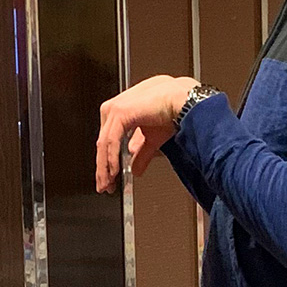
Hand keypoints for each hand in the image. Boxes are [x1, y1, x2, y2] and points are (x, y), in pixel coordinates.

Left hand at [96, 76, 200, 192]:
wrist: (183, 101)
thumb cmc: (173, 110)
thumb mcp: (153, 139)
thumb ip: (141, 153)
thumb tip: (135, 169)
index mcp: (121, 111)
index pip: (108, 139)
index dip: (107, 161)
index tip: (110, 178)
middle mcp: (114, 108)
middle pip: (103, 143)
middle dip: (103, 167)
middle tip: (105, 186)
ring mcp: (115, 110)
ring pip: (104, 144)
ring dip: (104, 167)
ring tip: (107, 184)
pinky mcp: (119, 114)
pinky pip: (111, 141)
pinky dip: (111, 159)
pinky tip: (114, 172)